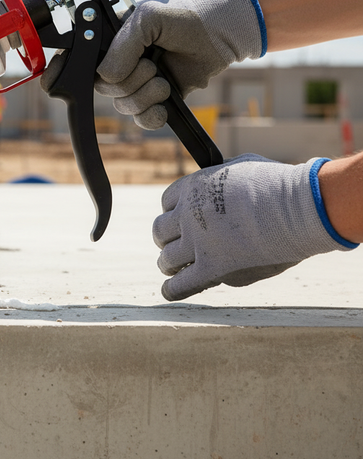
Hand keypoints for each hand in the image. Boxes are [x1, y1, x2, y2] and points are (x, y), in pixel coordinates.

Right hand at [96, 0, 264, 129]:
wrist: (222, 31)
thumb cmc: (186, 16)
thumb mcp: (147, 19)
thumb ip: (121, 46)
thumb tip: (109, 78)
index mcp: (112, 40)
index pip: (90, 64)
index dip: (98, 71)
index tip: (117, 66)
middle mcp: (122, 62)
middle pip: (106, 89)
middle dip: (132, 82)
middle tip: (153, 67)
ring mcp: (138, 81)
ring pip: (123, 105)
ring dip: (146, 97)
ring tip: (165, 83)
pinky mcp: (156, 98)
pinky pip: (141, 119)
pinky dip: (151, 117)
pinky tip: (163, 109)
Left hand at [153, 154, 355, 300]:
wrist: (298, 209)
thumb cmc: (279, 185)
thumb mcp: (241, 167)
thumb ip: (223, 177)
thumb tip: (219, 178)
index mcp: (192, 188)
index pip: (167, 202)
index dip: (173, 212)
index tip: (179, 219)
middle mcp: (188, 215)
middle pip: (160, 231)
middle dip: (166, 238)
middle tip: (175, 244)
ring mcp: (198, 243)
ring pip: (167, 259)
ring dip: (168, 263)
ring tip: (171, 267)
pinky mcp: (213, 269)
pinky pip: (181, 285)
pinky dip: (172, 289)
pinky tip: (169, 291)